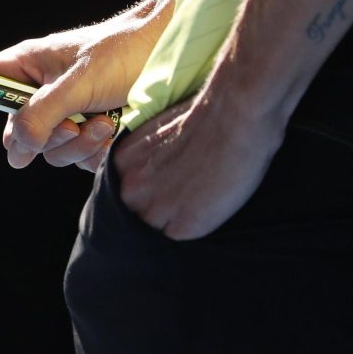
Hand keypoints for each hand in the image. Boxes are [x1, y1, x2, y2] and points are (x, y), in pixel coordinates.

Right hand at [0, 30, 139, 172]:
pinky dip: (94, 152)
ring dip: (76, 144)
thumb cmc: (124, 52)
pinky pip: (76, 159)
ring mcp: (64, 114)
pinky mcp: (89, 133)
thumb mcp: (78, 81)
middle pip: (14, 131)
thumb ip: (43, 113)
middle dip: (42, 137)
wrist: (173, 59)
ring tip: (105, 123)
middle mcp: (40, 92)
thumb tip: (20, 146)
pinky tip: (115, 131)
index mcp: (26, 66)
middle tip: (69, 124)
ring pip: (48, 151)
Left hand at [114, 93, 284, 239]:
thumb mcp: (154, 135)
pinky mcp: (184, 225)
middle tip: (183, 194)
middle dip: (156, 209)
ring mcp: (156, 210)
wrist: (232, 118)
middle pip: (136, 215)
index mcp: (120, 165)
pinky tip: (209, 206)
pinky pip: (181, 236)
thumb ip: (145, 160)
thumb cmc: (201, 117)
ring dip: (174, 220)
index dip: (147, 193)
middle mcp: (131, 190)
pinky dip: (195, 226)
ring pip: (157, 228)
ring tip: (198, 199)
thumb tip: (152, 172)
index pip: (126, 194)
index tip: (166, 185)